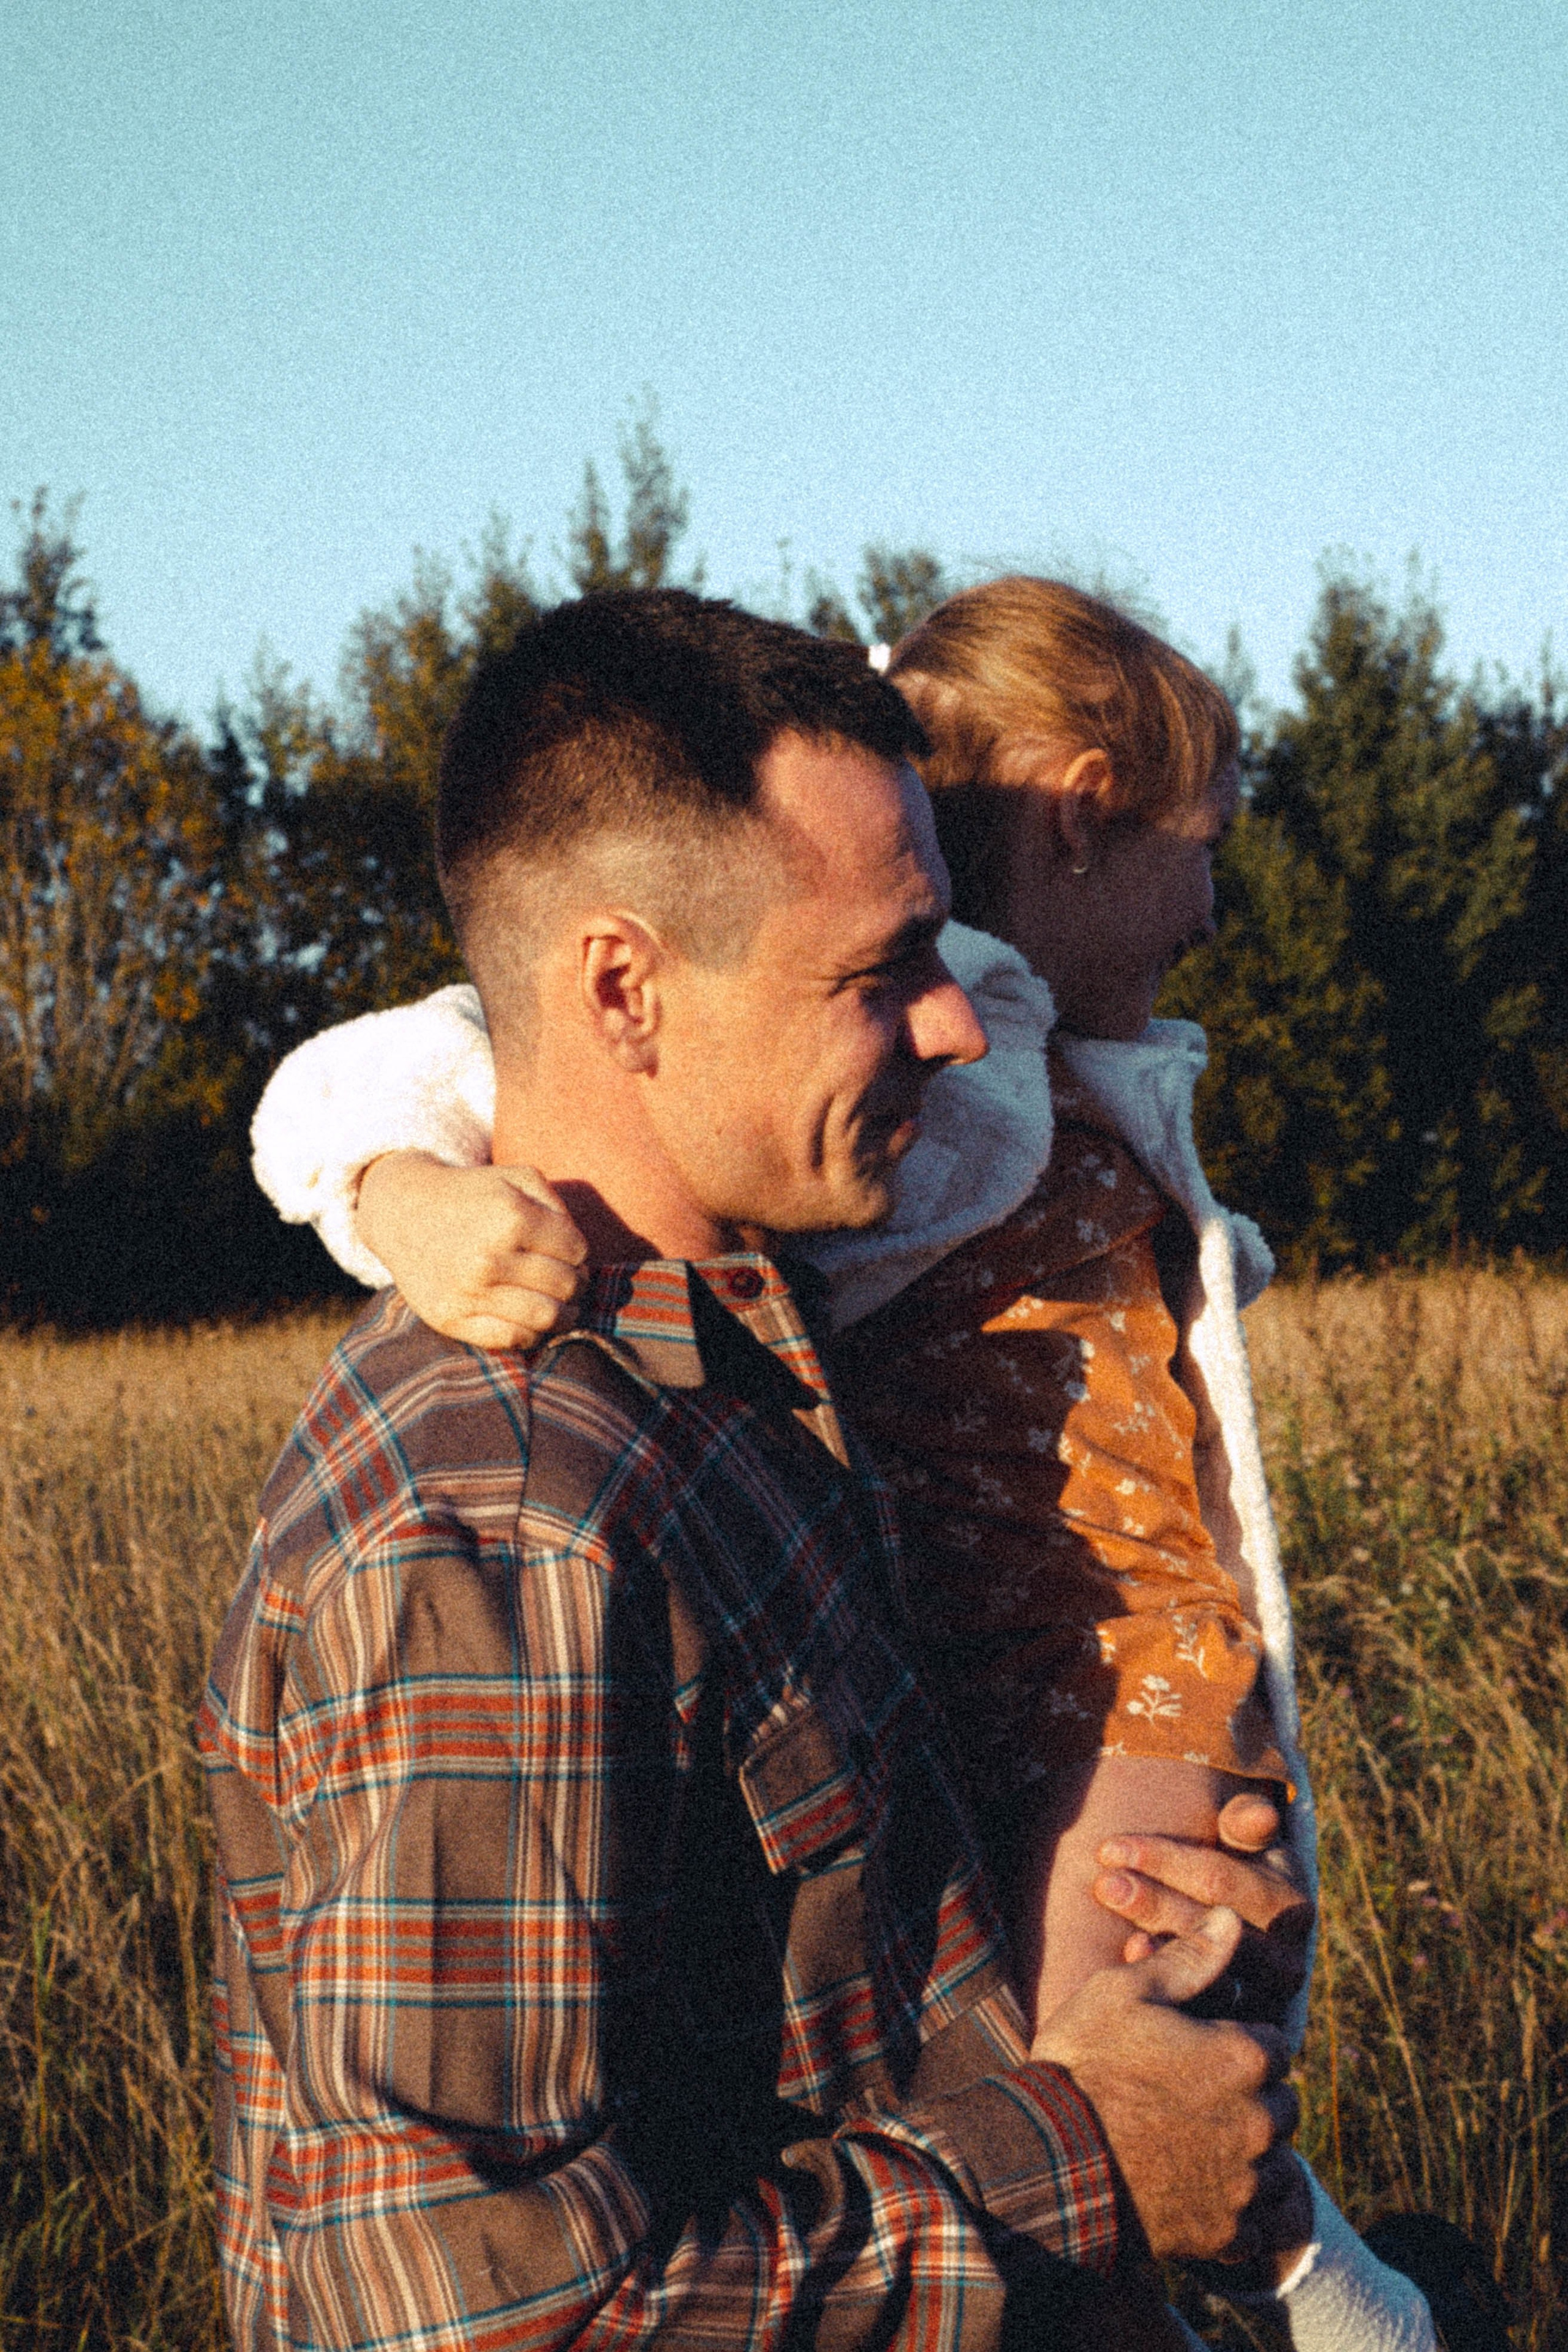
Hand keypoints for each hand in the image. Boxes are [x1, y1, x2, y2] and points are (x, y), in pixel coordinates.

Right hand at [357, 1152, 588, 1347]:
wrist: (403, 1213)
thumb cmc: (471, 1195)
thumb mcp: (516, 1178)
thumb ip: (557, 1206)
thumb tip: (580, 1253)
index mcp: (511, 1218)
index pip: (576, 1250)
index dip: (577, 1252)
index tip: (565, 1252)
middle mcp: (489, 1258)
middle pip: (566, 1285)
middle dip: (574, 1282)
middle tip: (564, 1279)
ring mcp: (468, 1292)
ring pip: (546, 1317)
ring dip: (562, 1313)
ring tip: (557, 1303)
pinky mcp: (451, 1319)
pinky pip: (512, 1339)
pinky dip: (530, 1332)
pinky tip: (527, 1317)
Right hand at [1031, 1908, 1300, 2262]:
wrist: (1049, 2159)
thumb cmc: (1082, 2063)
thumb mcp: (1125, 1993)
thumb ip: (1189, 1960)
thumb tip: (1230, 1918)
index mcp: (1244, 2057)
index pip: (1274, 2045)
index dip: (1237, 2043)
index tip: (1201, 2049)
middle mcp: (1259, 2120)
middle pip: (1281, 2104)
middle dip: (1251, 2098)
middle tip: (1195, 2097)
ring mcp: (1245, 2181)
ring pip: (1276, 2163)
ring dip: (1250, 2154)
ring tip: (1196, 2145)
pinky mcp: (1227, 2232)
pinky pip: (1260, 2224)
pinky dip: (1241, 2212)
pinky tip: (1200, 2192)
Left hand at [1091, 1792, 1312, 2026]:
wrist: (1245, 1934)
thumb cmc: (1237, 1870)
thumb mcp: (1246, 1843)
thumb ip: (1247, 1825)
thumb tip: (1262, 1814)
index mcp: (1291, 1906)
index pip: (1218, 1881)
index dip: (1164, 1860)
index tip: (1111, 1847)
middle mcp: (1287, 1960)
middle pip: (1207, 1928)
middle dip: (1151, 1902)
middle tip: (1103, 1882)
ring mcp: (1265, 2002)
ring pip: (1204, 1974)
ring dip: (1152, 1942)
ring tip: (1109, 1916)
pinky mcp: (1241, 2034)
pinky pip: (1200, 2014)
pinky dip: (1162, 1988)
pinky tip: (1127, 1961)